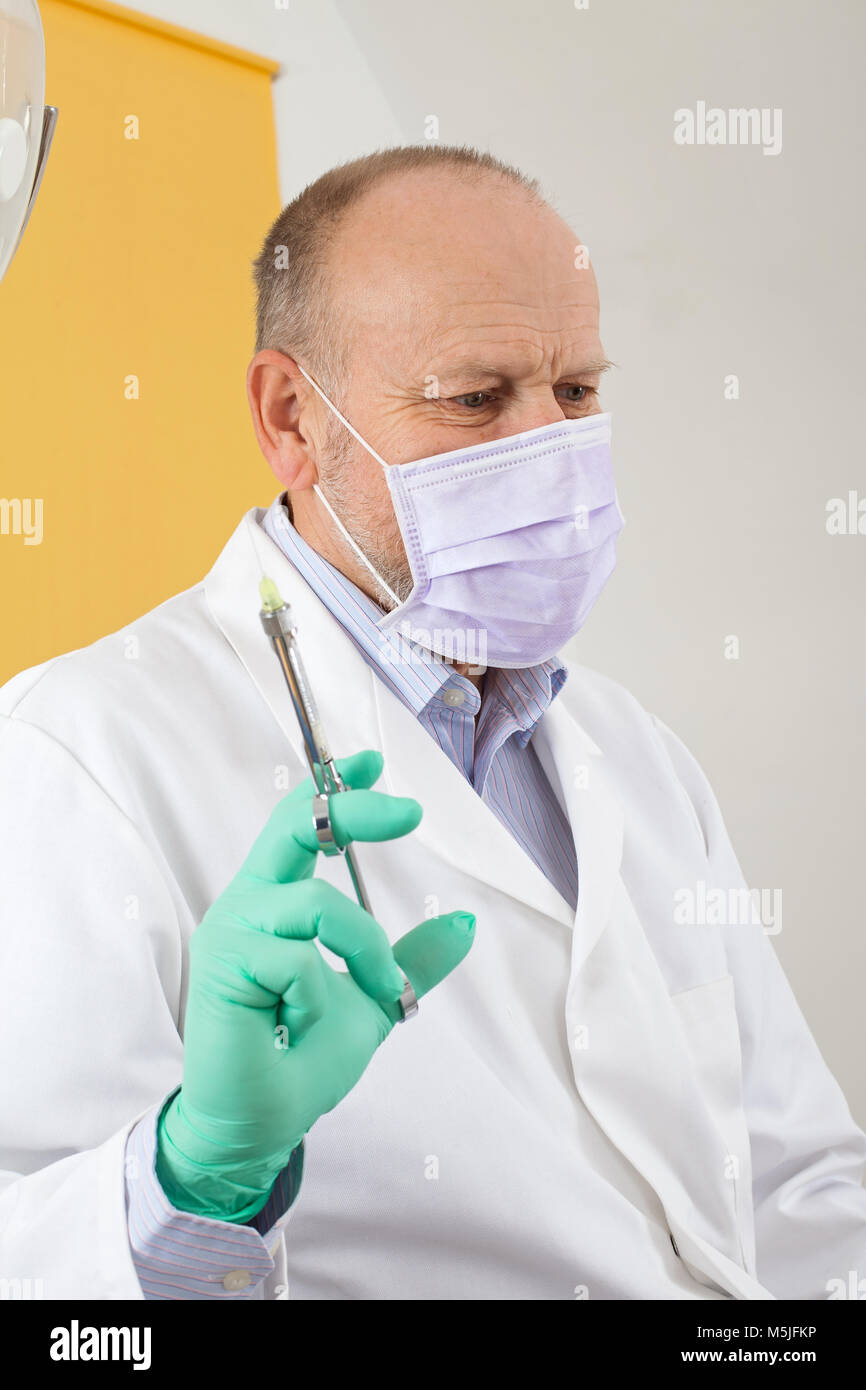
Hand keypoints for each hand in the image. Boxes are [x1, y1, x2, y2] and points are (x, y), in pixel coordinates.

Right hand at [156, 749, 475, 1221]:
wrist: (262, 1122)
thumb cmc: (303, 1058)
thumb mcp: (373, 999)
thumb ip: (410, 959)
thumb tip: (465, 921)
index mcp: (274, 902)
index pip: (298, 825)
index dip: (334, 789)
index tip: (374, 762)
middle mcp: (247, 904)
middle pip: (296, 827)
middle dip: (354, 810)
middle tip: (410, 812)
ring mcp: (230, 930)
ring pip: (318, 906)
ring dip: (365, 951)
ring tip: (376, 993)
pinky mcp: (225, 965)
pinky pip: (298, 959)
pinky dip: (324, 992)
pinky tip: (306, 1023)